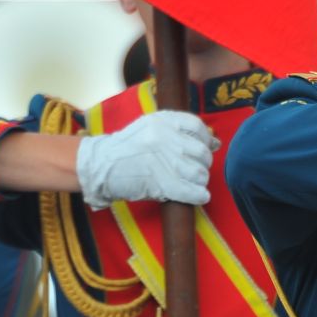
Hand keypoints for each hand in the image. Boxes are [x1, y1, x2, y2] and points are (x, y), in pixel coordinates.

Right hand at [75, 110, 214, 208]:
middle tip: (192, 170)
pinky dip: (198, 196)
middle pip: (201, 152)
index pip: (197, 126)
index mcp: (162, 120)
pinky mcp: (160, 183)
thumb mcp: (150, 128)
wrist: (100, 166)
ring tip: (191, 183)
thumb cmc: (128, 148)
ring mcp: (163, 160)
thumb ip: (180, 132)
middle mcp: (165, 137)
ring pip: (199, 173)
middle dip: (202, 164)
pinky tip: (198, 196)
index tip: (202, 148)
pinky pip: (191, 191)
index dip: (204, 140)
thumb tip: (216, 143)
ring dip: (199, 181)